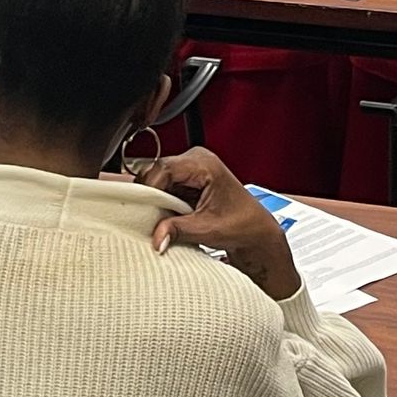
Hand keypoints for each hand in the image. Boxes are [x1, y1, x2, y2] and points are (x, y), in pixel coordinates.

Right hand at [134, 148, 300, 298]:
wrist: (255, 230)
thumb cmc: (242, 225)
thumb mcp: (207, 229)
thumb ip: (178, 230)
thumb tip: (156, 237)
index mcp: (205, 164)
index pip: (164, 168)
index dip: (149, 188)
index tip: (141, 208)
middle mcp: (197, 159)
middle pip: (157, 171)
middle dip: (151, 194)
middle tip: (148, 216)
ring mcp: (191, 167)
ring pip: (157, 179)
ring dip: (156, 198)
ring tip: (160, 217)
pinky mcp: (187, 178)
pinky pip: (164, 186)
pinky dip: (161, 200)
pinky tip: (165, 214)